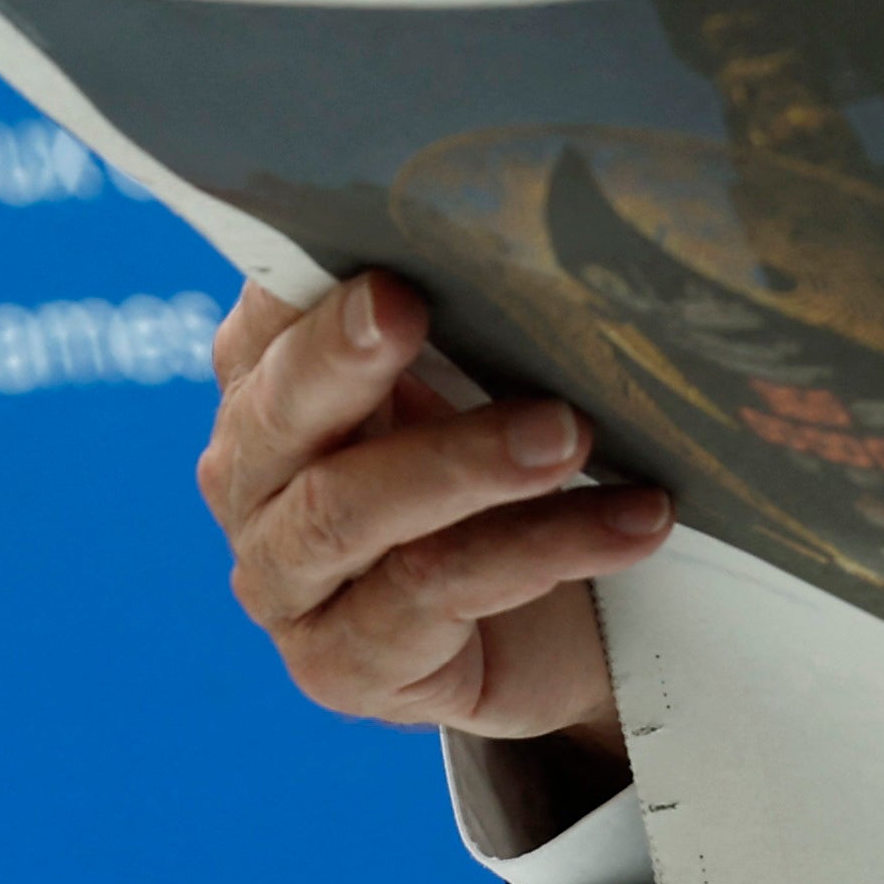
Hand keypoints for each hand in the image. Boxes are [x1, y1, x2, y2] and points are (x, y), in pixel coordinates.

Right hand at [193, 270, 672, 754]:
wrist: (543, 624)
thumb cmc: (491, 460)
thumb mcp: (471, 370)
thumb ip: (464, 304)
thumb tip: (521, 221)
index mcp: (266, 376)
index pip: (269, 314)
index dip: (311, 280)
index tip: (376, 249)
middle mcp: (251, 475)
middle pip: (281, 409)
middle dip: (346, 356)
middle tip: (413, 307)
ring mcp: (283, 578)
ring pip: (350, 510)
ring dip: (467, 464)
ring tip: (569, 433)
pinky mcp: (339, 662)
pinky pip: (433, 595)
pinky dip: (540, 551)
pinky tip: (631, 524)